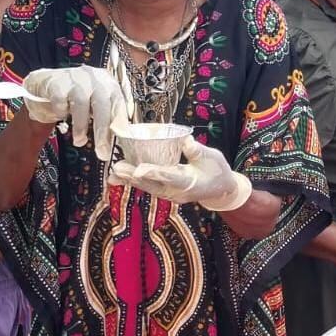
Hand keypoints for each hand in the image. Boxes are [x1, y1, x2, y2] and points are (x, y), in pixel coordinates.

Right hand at [22, 65, 127, 159]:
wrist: (47, 84)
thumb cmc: (76, 98)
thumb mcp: (95, 106)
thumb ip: (108, 119)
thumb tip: (117, 140)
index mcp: (109, 85)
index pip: (119, 104)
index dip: (120, 125)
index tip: (120, 142)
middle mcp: (94, 79)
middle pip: (102, 104)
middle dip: (103, 131)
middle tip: (102, 151)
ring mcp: (75, 79)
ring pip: (81, 103)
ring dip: (81, 126)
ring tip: (79, 140)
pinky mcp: (56, 83)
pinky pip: (60, 102)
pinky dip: (61, 113)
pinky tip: (62, 116)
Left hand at [110, 138, 252, 211]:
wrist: (221, 189)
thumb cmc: (217, 171)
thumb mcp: (212, 157)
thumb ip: (198, 151)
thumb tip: (185, 141)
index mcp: (189, 182)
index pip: (170, 176)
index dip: (154, 172)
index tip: (139, 168)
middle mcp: (177, 192)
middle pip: (152, 184)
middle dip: (133, 177)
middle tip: (117, 168)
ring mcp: (170, 194)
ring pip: (148, 187)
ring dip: (130, 180)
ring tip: (114, 172)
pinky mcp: (166, 192)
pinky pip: (148, 187)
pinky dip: (134, 181)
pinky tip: (119, 177)